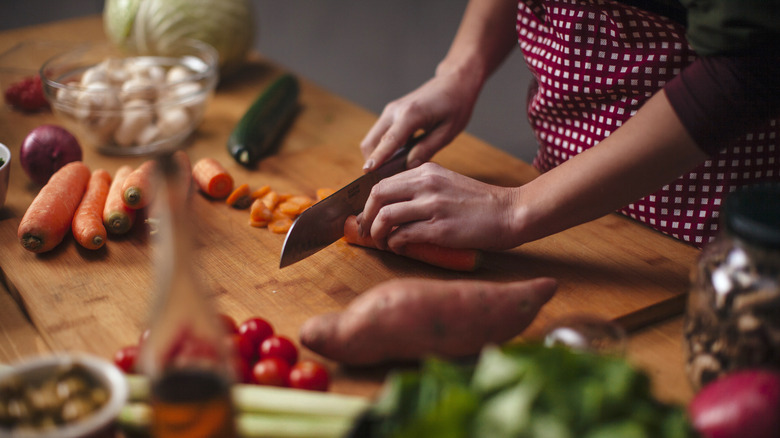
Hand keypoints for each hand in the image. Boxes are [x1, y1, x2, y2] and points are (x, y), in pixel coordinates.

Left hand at [357, 162, 520, 251]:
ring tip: (383, 243)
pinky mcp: (440, 228)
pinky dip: (395, 244)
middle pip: (378, 196)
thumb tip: (395, 206)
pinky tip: (400, 248)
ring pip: (386, 216)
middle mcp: (426, 184)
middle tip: (368, 232)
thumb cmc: (481, 204)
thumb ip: (423, 188)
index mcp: (427, 171)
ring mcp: (433, 205)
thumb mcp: (448, 183)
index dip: (369, 203)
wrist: (511, 212)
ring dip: (378, 234)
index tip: (368, 217)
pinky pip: (403, 235)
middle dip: (367, 217)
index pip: (382, 183)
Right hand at [360, 68, 481, 171]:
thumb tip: (409, 167)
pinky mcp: (391, 113)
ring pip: (372, 139)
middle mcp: (394, 111)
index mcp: (411, 114)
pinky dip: (382, 148)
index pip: (389, 141)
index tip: (367, 172)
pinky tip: (396, 160)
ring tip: (391, 173)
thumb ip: (427, 149)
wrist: (454, 82)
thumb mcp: (447, 132)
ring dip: (376, 156)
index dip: (377, 158)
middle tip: (384, 182)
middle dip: (373, 162)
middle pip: (371, 142)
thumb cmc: (456, 105)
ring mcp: (390, 111)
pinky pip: (380, 134)